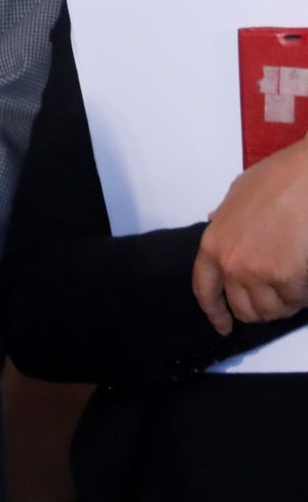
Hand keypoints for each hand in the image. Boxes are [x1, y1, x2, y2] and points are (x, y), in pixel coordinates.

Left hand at [194, 136, 307, 331]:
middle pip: (243, 308)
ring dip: (284, 304)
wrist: (307, 175)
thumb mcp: (237, 196)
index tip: (223, 325)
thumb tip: (215, 220)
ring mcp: (256, 272)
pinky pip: (295, 301)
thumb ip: (225, 217)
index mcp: (213, 244)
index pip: (204, 290)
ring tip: (294, 284)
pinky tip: (305, 279)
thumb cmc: (278, 180)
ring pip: (271, 310)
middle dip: (261, 309)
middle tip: (277, 298)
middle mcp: (230, 264)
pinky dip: (302, 296)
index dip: (214, 312)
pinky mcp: (285, 278)